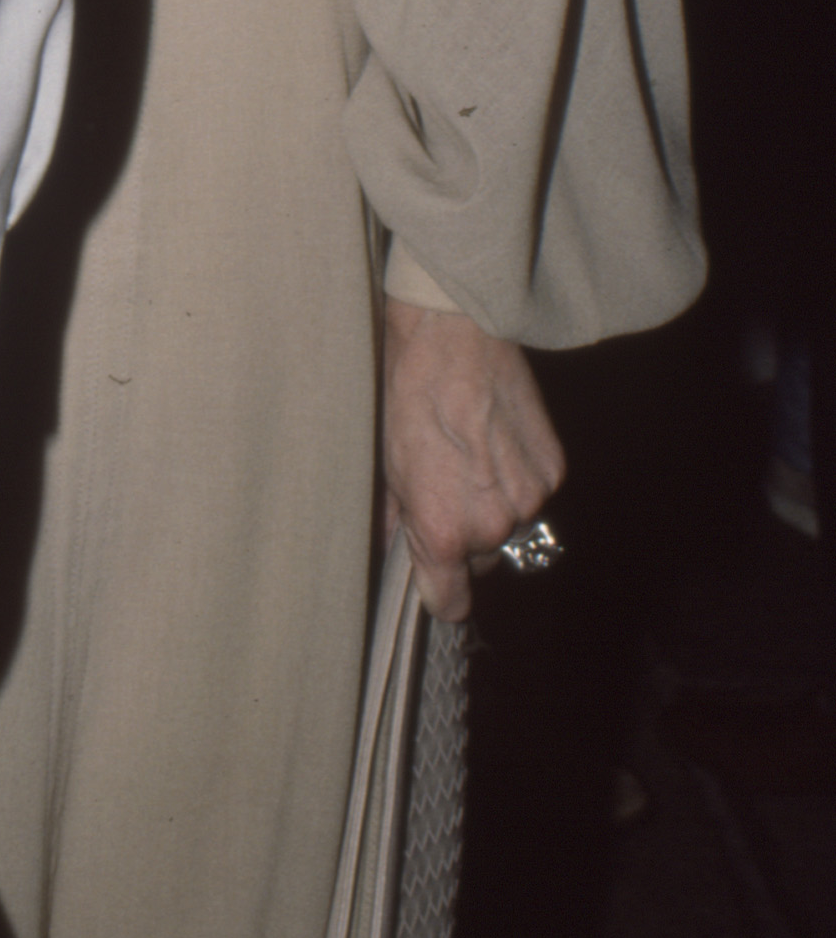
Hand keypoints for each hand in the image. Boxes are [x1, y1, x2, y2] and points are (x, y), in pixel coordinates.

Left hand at [382, 296, 563, 620]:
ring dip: (494, 506)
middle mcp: (494, 525)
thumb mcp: (384, 462)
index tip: (435, 577)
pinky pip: (533, 493)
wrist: (451, 335)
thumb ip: (396, 518)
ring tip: (469, 457)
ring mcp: (530, 498)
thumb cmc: (406, 394)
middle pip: (480, 558)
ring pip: (510, 528)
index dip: (440, 590)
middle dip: (463, 533)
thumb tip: (396, 545)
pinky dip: (517, 477)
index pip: (451, 602)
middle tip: (443, 486)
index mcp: (445, 531)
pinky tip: (495, 441)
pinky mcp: (553, 469)